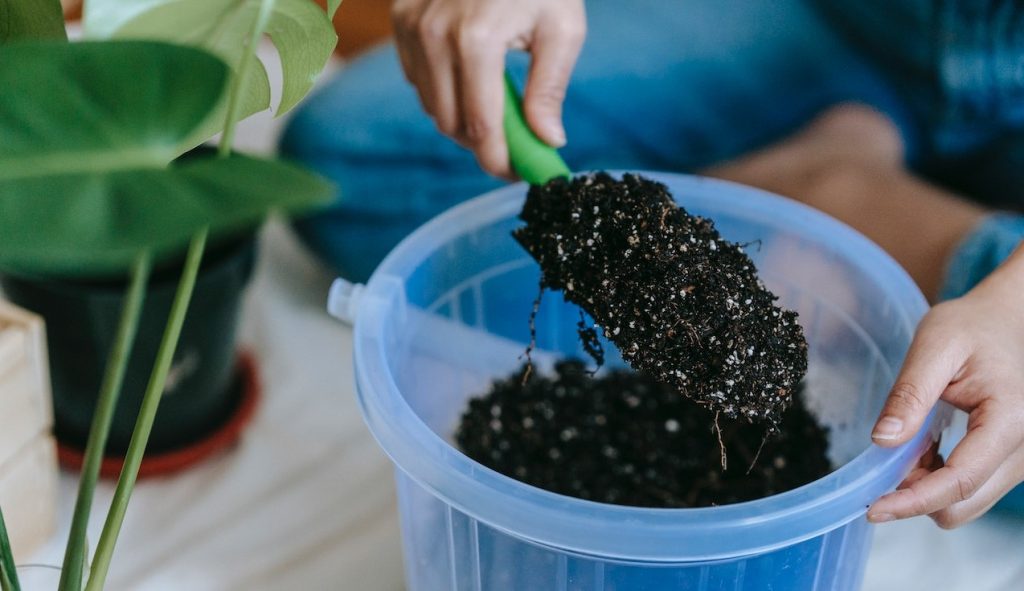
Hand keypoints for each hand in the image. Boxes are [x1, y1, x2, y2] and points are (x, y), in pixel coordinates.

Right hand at [391, 0, 585, 176]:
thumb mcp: (562, 28)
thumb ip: (549, 88)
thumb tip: (548, 141)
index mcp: (477, 40)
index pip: (480, 126)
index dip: (498, 161)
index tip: (517, 175)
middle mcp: (434, 35)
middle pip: (451, 124)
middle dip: (482, 144)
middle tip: (514, 145)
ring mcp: (411, 26)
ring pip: (431, 106)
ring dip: (462, 119)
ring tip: (496, 107)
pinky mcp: (400, 20)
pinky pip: (416, 80)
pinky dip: (443, 91)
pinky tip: (469, 76)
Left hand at [868, 245, 1023, 527]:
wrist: (1009, 319)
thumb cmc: (974, 325)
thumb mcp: (934, 345)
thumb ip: (909, 394)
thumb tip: (882, 441)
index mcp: (1011, 420)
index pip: (959, 481)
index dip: (912, 500)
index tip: (873, 508)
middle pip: (963, 504)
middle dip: (916, 494)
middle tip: (884, 462)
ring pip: (967, 502)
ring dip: (929, 487)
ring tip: (910, 445)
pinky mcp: (1014, 460)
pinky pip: (974, 488)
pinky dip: (942, 478)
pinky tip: (927, 447)